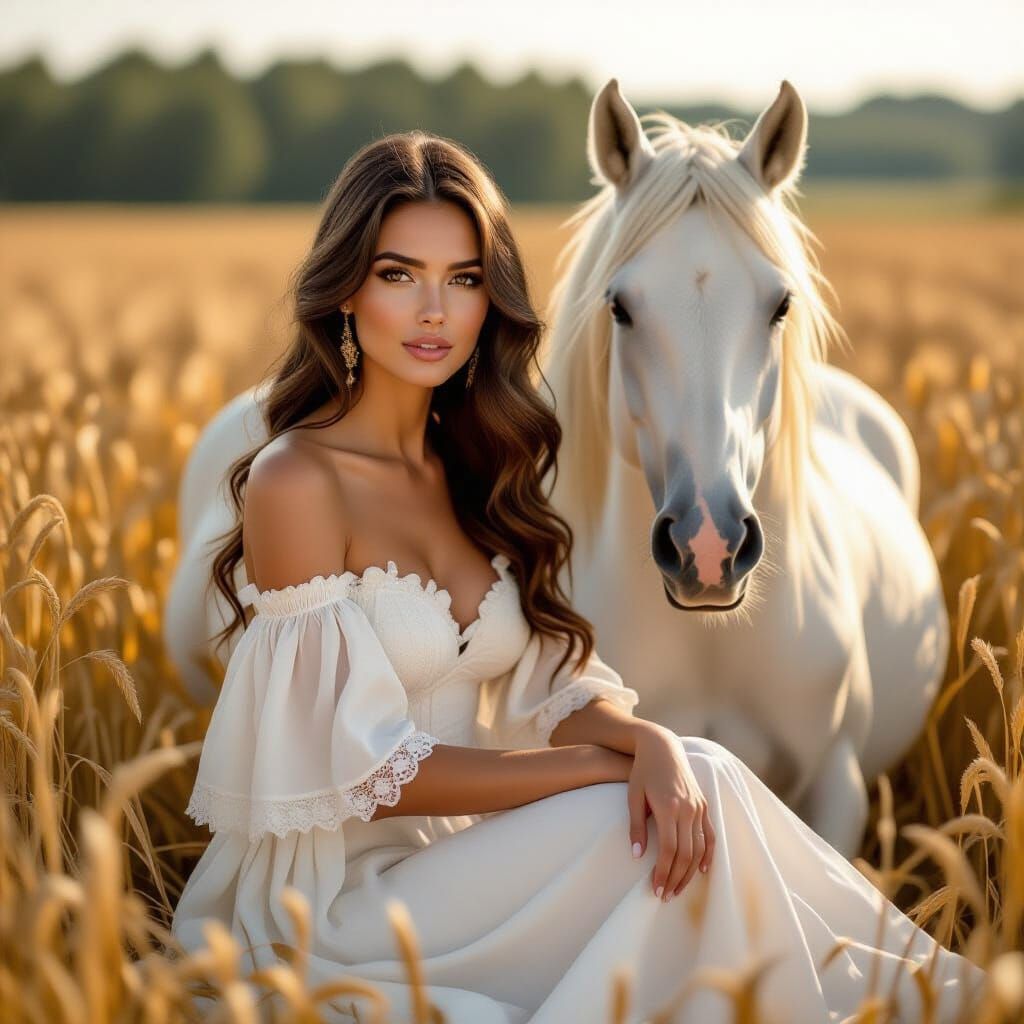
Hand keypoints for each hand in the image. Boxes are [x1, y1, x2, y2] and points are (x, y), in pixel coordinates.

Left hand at [627, 724, 714, 900]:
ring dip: (691, 872)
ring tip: (678, 888)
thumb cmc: (643, 771)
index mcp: (668, 807)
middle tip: (666, 896)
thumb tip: (637, 855)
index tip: (656, 889)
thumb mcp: (633, 796)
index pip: (669, 850)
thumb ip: (636, 826)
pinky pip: (710, 835)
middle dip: (676, 878)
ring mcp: (698, 807)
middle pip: (686, 854)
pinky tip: (703, 871)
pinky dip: (708, 855)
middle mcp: (687, 809)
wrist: (662, 747)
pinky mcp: (704, 805)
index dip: (663, 873)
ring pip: (700, 848)